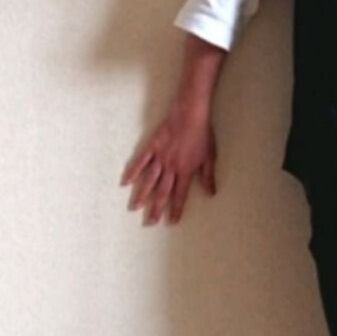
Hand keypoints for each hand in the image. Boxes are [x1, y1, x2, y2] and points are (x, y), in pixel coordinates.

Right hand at [120, 99, 216, 224]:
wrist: (191, 113)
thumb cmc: (202, 134)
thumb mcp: (209, 157)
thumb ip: (208, 176)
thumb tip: (211, 193)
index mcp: (185, 171)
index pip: (180, 195)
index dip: (175, 209)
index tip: (171, 222)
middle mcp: (171, 167)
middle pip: (162, 192)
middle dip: (157, 208)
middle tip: (150, 222)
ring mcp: (160, 157)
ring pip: (149, 180)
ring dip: (142, 195)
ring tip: (135, 207)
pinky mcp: (152, 146)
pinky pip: (140, 161)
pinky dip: (133, 171)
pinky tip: (125, 182)